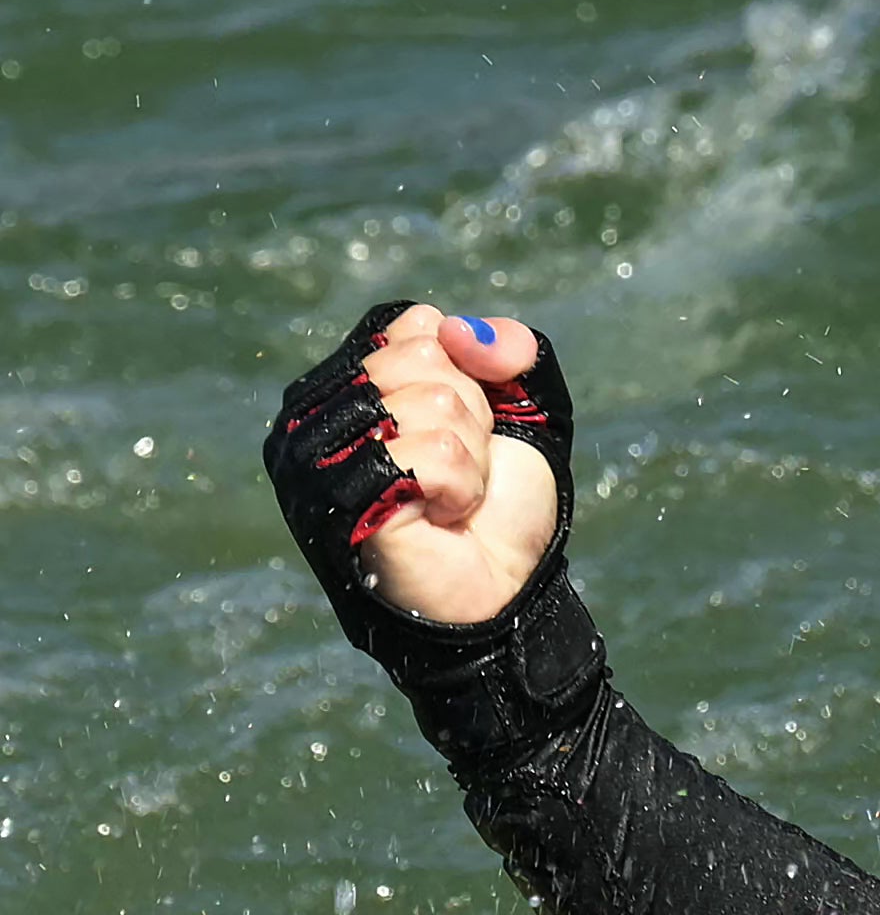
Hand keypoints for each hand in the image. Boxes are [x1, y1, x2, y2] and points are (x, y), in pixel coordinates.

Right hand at [265, 303, 570, 628]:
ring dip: (470, 455)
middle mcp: (318, 412)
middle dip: (472, 415)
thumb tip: (455, 329)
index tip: (467, 425)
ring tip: (450, 495)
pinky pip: (431, 451)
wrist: (504, 588)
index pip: (417, 326)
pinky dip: (463, 485)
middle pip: (423, 356)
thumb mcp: (526, 410)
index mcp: (352, 382)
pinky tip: (443, 516)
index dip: (468, 373)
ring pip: (431, 400)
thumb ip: (512, 349)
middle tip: (458, 468)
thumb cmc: (501, 503)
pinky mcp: (339, 497)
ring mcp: (318, 455)